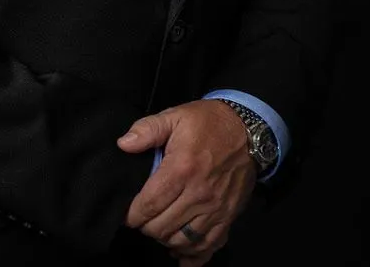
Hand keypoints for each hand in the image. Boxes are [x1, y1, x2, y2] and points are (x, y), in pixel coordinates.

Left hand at [117, 100, 256, 264]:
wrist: (246, 129)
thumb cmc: (207, 122)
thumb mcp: (174, 116)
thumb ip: (146, 129)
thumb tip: (123, 144)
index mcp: (182, 168)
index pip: (150, 204)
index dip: (133, 215)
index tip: (126, 215)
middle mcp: (199, 194)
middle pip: (163, 227)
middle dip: (146, 227)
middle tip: (141, 219)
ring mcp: (216, 209)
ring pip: (183, 241)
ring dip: (166, 240)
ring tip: (158, 229)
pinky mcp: (228, 216)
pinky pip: (209, 246)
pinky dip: (193, 255)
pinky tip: (181, 252)